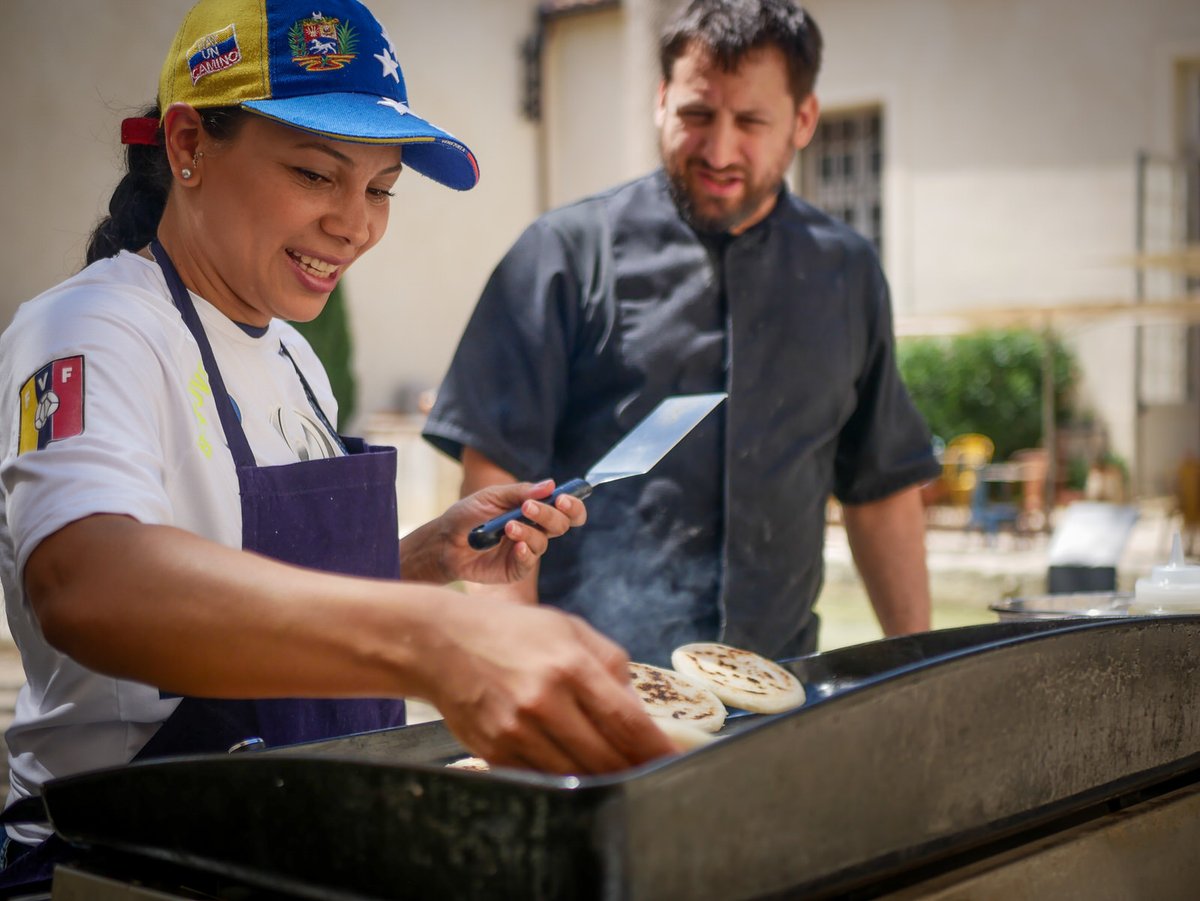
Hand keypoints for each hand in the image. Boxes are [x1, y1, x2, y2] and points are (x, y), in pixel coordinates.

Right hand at [420, 596, 676, 772]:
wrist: (440, 642)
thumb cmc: (513, 632)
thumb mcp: (569, 628)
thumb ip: (611, 664)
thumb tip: (640, 710)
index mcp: (571, 665)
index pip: (626, 721)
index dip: (656, 750)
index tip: (675, 763)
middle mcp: (544, 701)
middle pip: (606, 758)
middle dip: (635, 771)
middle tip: (653, 776)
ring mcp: (517, 731)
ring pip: (577, 776)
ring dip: (604, 781)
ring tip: (622, 778)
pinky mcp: (495, 752)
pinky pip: (544, 779)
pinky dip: (566, 781)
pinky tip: (579, 774)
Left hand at [439, 480, 586, 583]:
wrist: (444, 541)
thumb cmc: (468, 515)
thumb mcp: (492, 496)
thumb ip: (520, 492)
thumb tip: (551, 485)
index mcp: (534, 510)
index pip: (565, 509)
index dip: (572, 504)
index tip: (563, 498)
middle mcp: (535, 530)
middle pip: (561, 525)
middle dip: (550, 515)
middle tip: (529, 508)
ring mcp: (526, 550)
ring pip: (544, 542)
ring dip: (529, 531)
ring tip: (508, 526)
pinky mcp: (515, 568)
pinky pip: (528, 562)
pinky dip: (524, 552)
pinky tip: (515, 545)